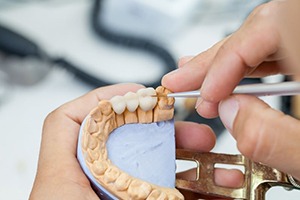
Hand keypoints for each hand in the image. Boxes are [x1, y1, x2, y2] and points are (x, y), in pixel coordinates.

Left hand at [29, 83, 241, 199]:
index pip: (68, 121)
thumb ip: (126, 176)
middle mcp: (87, 187)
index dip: (100, 98)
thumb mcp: (76, 194)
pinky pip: (162, 191)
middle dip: (166, 132)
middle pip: (121, 142)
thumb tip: (147, 140)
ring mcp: (113, 198)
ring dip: (189, 164)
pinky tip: (216, 193)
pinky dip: (191, 192)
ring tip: (220, 166)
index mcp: (64, 182)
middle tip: (198, 135)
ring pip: (151, 169)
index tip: (140, 93)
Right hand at [162, 0, 299, 180]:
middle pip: (260, 32)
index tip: (209, 98)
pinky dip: (249, 69)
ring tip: (195, 78)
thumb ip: (274, 136)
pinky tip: (230, 80)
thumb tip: (231, 112)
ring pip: (265, 42)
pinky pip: (279, 54)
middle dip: (214, 61)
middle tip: (180, 79)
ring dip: (225, 64)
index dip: (228, 63)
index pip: (267, 29)